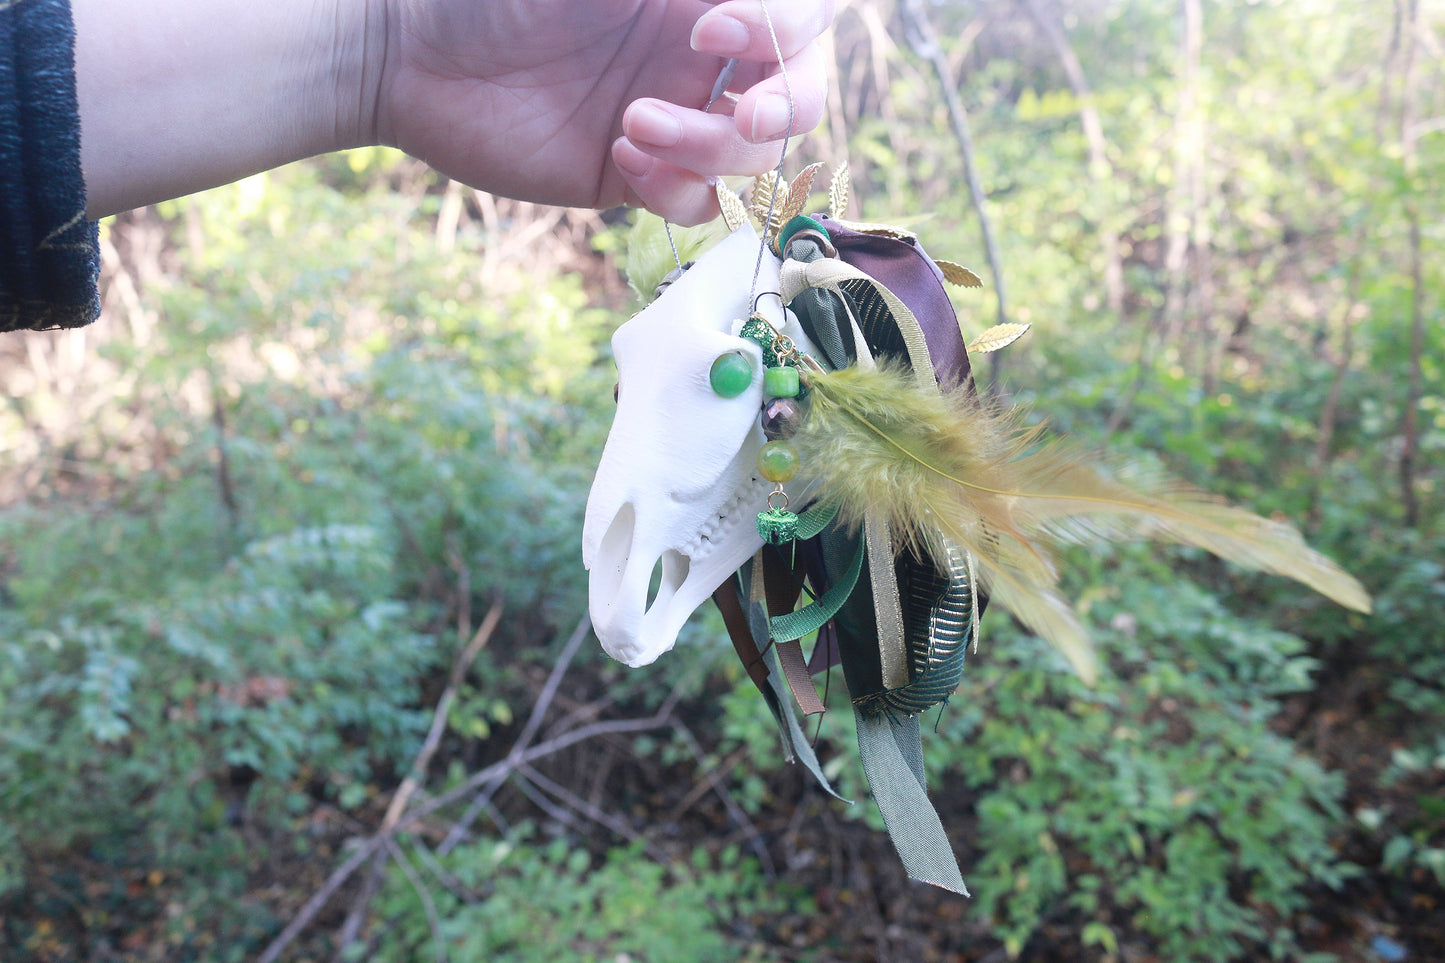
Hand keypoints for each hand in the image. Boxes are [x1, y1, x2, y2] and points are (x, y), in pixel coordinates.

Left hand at [73, 0, 831, 220]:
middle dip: (786, 109)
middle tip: (747, 115)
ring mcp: (668, 118)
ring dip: (707, 148)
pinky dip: (676, 191)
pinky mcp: (628, 176)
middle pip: (797, 96)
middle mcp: (695, 57)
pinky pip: (692, 202)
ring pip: (745, 157)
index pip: (797, 25)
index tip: (708, 28)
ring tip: (631, 127)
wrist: (401, 50)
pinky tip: (618, 158)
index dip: (783, 33)